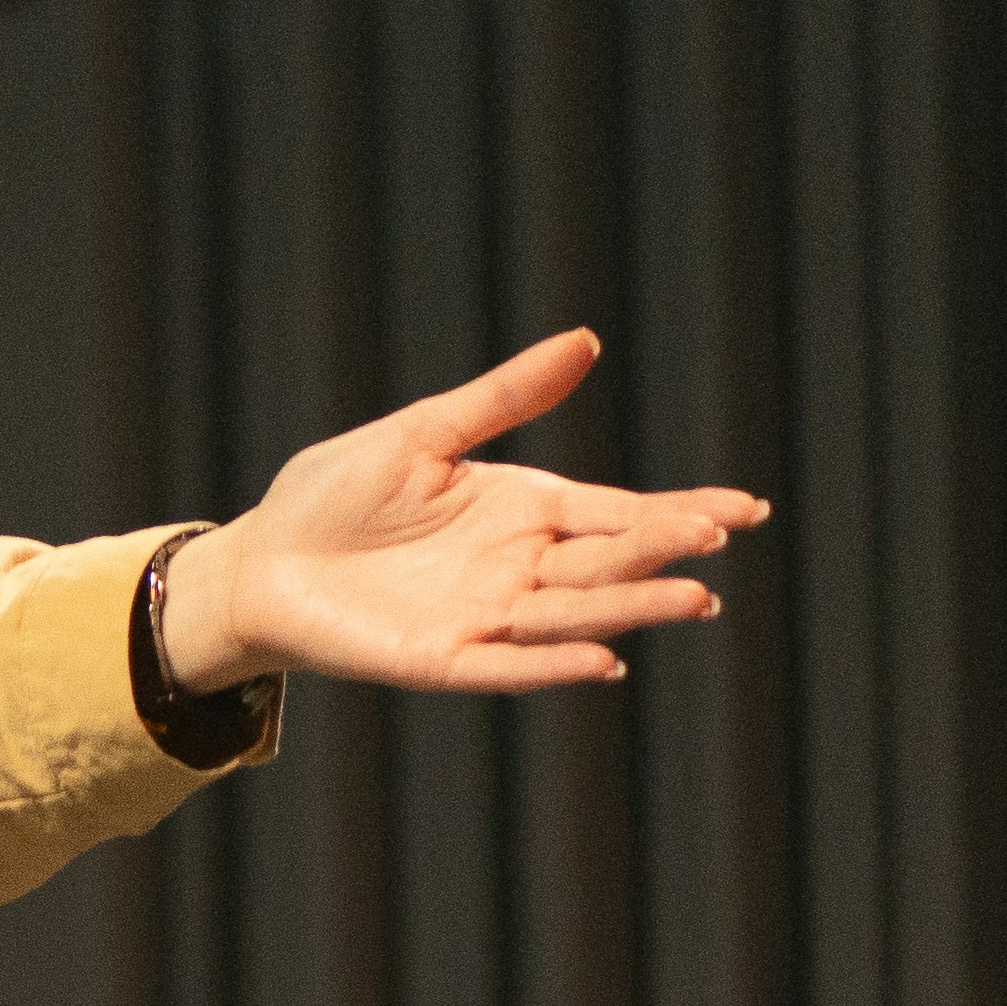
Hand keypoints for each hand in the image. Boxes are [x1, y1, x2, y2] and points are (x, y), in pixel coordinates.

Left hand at [166, 331, 770, 699]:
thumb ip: (501, 398)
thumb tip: (586, 340)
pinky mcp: (444, 659)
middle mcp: (520, 567)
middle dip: (665, 551)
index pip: (622, 511)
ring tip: (693, 598)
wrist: (260, 561)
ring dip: (632, 608)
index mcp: (524, 509)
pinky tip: (604, 661)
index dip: (683, 511)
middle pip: (609, 562)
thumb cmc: (335, 494)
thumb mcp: (421, 434)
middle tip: (718, 539)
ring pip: (576, 614)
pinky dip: (555, 662)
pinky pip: (511, 665)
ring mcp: (486, 616)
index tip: (747, 509)